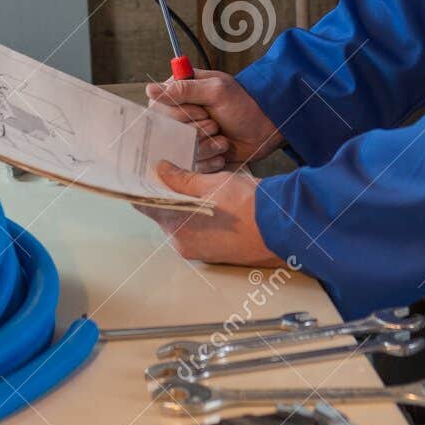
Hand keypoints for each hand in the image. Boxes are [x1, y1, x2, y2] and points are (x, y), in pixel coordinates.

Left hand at [137, 164, 283, 266]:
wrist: (282, 228)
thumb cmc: (247, 205)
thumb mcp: (212, 183)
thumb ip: (182, 178)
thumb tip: (162, 170)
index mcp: (176, 226)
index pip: (146, 205)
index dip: (142, 186)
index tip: (142, 172)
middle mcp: (183, 244)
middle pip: (164, 214)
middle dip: (167, 194)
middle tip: (171, 171)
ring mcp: (199, 252)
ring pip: (182, 223)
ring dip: (184, 206)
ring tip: (195, 184)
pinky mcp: (215, 254)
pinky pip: (198, 233)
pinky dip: (199, 218)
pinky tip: (211, 203)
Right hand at [145, 70, 282, 173]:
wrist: (267, 128)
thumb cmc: (244, 104)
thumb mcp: (216, 91)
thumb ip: (184, 90)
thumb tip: (150, 89)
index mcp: (179, 94)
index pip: (157, 108)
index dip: (178, 114)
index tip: (200, 111)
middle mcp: (179, 116)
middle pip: (168, 132)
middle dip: (196, 130)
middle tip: (215, 123)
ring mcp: (188, 137)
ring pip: (180, 150)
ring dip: (205, 146)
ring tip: (222, 137)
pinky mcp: (197, 156)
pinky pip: (192, 164)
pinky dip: (210, 159)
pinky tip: (223, 150)